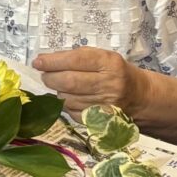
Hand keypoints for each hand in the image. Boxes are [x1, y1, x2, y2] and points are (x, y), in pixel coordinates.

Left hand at [32, 46, 146, 117]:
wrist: (138, 97)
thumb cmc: (114, 72)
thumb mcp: (102, 57)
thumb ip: (75, 56)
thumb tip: (45, 62)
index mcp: (109, 63)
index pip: (76, 60)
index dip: (53, 61)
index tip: (38, 62)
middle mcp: (108, 84)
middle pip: (68, 81)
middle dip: (50, 77)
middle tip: (45, 75)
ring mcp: (103, 105)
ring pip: (66, 98)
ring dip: (58, 91)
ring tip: (63, 85)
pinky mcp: (98, 120)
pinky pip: (71, 111)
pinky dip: (66, 103)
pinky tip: (73, 97)